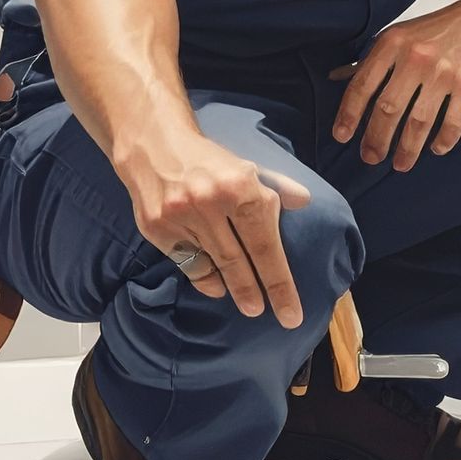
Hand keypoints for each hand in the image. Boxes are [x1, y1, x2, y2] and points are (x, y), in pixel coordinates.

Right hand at [115, 126, 312, 326]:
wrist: (154, 146)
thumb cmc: (211, 162)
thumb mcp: (248, 167)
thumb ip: (277, 187)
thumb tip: (306, 201)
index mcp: (240, 187)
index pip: (265, 244)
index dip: (279, 282)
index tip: (291, 313)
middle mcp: (210, 203)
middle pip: (238, 260)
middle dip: (255, 291)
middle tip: (265, 313)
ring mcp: (180, 217)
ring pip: (212, 264)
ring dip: (231, 286)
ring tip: (248, 303)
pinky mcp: (156, 228)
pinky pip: (186, 263)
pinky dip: (203, 276)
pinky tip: (215, 284)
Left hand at [329, 4, 460, 170]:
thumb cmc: (431, 34)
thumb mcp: (395, 38)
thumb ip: (368, 61)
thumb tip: (334, 78)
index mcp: (393, 44)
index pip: (363, 85)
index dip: (349, 114)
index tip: (342, 136)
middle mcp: (417, 57)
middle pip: (389, 108)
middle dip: (377, 139)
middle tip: (371, 157)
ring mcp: (445, 72)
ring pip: (420, 121)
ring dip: (408, 149)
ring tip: (400, 164)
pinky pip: (453, 121)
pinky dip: (443, 140)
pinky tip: (435, 149)